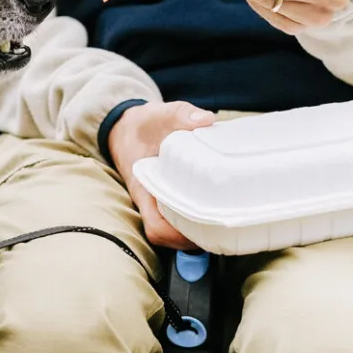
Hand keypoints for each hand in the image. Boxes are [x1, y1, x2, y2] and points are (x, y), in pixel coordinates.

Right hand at [108, 101, 213, 249]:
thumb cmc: (143, 125)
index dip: (177, 236)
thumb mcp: (159, 114)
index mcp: (144, 188)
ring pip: (174, 231)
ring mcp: (159, 201)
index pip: (156, 226)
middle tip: (225, 230)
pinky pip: (180, 218)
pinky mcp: (169, 198)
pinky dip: (197, 220)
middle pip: (169, 236)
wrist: (128, 128)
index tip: (200, 229)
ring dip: (197, 233)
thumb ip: (181, 115)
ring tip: (225, 226)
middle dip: (195, 238)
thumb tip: (205, 120)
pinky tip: (217, 210)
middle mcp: (150, 201)